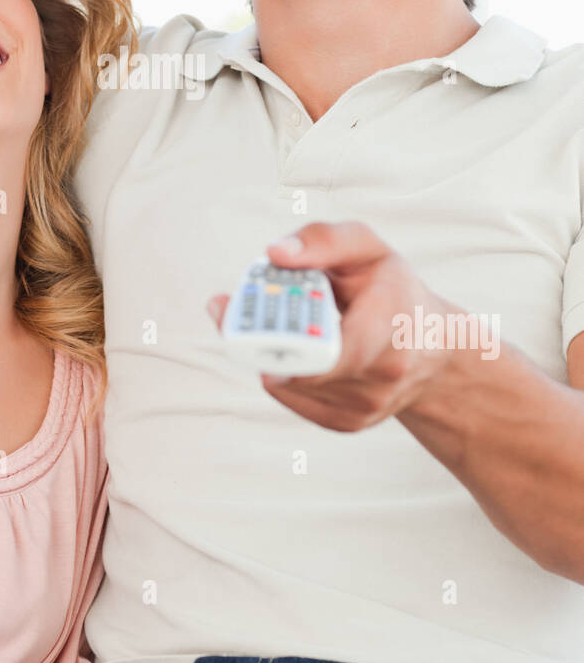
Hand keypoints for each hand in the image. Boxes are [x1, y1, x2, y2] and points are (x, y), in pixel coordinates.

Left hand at [207, 221, 463, 431]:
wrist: (430, 346)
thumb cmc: (392, 289)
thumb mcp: (366, 248)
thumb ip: (322, 240)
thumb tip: (274, 253)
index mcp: (392, 322)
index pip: (341, 349)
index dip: (292, 344)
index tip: (253, 321)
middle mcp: (386, 372)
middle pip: (304, 369)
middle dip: (263, 340)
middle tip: (232, 311)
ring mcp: (369, 404)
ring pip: (291, 385)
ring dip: (267, 354)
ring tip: (267, 322)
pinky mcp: (350, 422)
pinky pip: (294, 400)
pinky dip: (280, 374)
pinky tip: (286, 349)